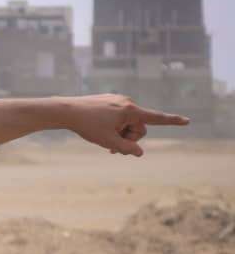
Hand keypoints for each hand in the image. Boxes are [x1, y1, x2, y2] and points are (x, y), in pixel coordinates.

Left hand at [66, 94, 188, 156]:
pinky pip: (118, 117)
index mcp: (130, 110)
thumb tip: (140, 153)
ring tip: (105, 140)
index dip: (172, 121)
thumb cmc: (88, 126)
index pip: (155, 118)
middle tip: (113, 148)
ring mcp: (118, 100)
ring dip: (120, 134)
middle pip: (139, 127)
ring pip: (127, 123)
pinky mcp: (109, 100)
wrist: (67, 111)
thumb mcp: (108, 141)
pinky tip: (100, 130)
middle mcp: (127, 102)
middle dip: (129, 138)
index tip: (187, 121)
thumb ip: (126, 148)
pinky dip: (114, 127)